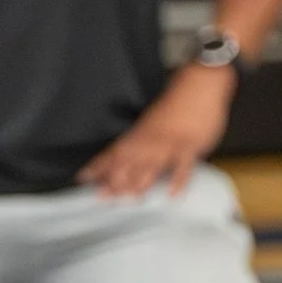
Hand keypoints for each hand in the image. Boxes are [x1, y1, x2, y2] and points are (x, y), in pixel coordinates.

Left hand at [77, 64, 234, 196]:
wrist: (198, 83)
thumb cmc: (176, 104)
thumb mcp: (152, 121)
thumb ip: (140, 139)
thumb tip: (125, 157)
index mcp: (140, 133)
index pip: (114, 152)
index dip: (99, 165)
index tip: (83, 177)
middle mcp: (151, 140)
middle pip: (129, 162)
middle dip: (115, 180)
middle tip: (103, 196)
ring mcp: (170, 143)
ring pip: (151, 165)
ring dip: (140, 181)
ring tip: (130, 198)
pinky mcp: (190, 145)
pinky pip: (183, 165)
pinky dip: (177, 180)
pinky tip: (171, 194)